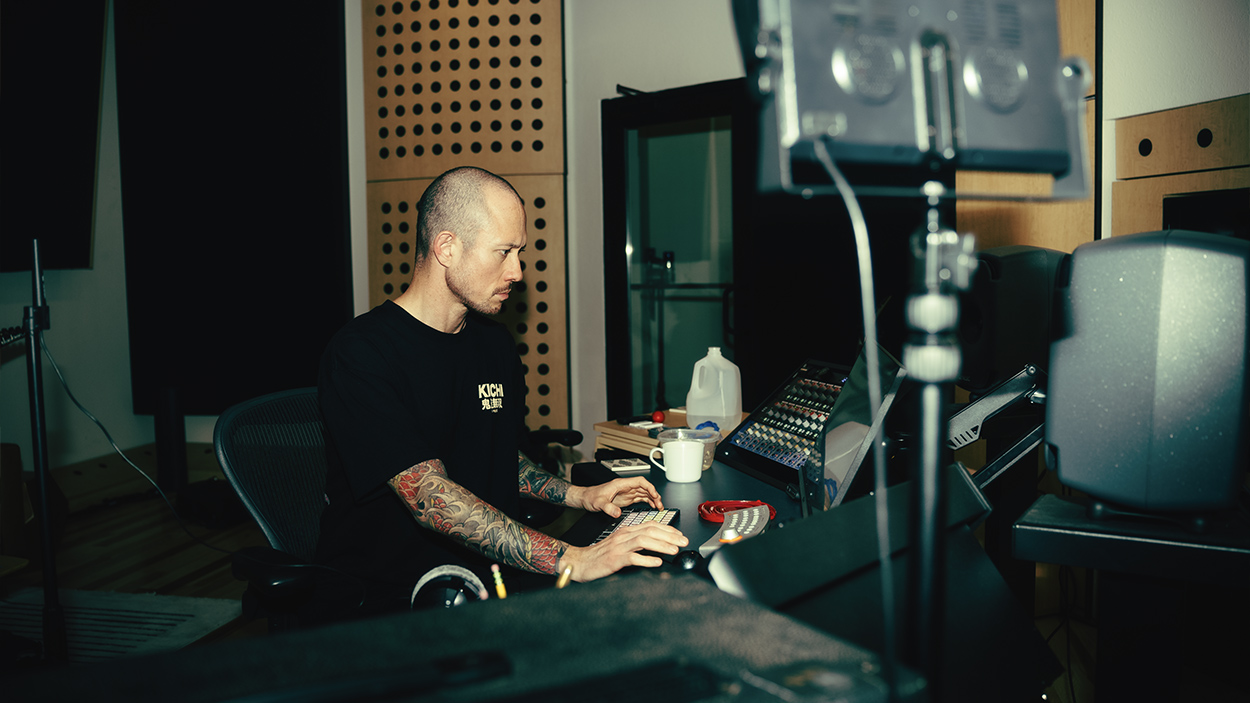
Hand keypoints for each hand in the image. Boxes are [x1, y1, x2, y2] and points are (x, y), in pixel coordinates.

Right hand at [559, 522, 688, 581]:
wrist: (580, 562)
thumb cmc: (600, 555)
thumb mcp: (620, 545)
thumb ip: (636, 544)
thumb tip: (655, 547)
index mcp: (626, 531)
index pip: (651, 525)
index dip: (668, 529)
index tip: (679, 535)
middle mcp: (624, 536)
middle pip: (650, 530)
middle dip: (670, 535)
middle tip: (683, 541)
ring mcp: (619, 546)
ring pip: (644, 540)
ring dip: (662, 545)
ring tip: (674, 550)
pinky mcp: (615, 559)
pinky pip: (633, 557)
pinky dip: (646, 559)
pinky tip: (657, 562)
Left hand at [568, 477, 663, 517]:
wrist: (586, 498)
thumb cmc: (591, 496)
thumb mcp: (599, 503)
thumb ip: (608, 508)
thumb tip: (617, 513)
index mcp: (621, 484)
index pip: (640, 482)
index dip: (649, 487)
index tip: (655, 495)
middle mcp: (626, 487)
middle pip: (645, 488)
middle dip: (654, 495)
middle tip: (660, 504)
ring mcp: (627, 493)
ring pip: (644, 493)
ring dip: (653, 499)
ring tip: (659, 507)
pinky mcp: (626, 498)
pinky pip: (640, 498)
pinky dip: (648, 502)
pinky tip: (652, 507)